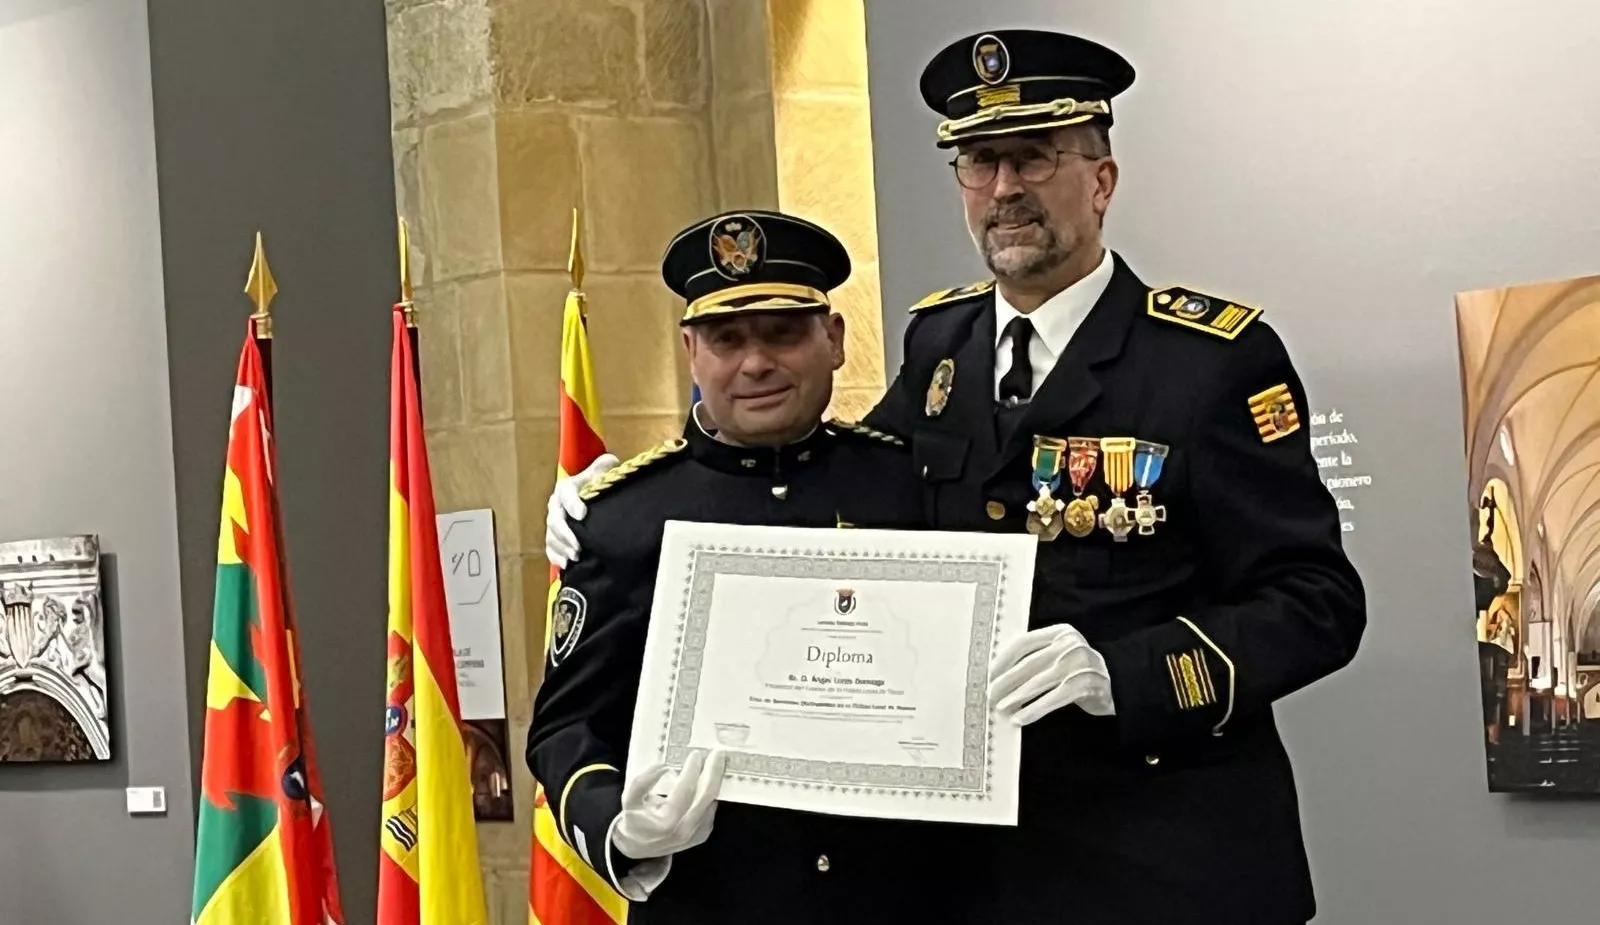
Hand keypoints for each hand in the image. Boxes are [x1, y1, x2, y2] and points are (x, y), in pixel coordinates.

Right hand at [545, 453, 618, 567]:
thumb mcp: (605, 471)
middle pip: (555, 519)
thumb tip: (610, 462)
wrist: (593, 498)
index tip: (582, 514)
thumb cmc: (600, 484)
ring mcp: (554, 522)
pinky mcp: (555, 537)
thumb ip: (605, 466)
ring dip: (561, 547)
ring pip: (551, 536)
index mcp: (567, 487)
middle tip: (578, 546)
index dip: (572, 503)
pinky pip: (550, 548)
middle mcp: (556, 505)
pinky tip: (565, 565)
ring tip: (575, 557)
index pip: (566, 492)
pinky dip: (556, 556)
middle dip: (565, 533)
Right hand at [611, 749, 725, 861]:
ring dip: (716, 781)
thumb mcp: (629, 799)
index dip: (692, 771)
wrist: (637, 846)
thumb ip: (642, 781)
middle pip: (707, 796)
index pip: (685, 791)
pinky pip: (711, 810)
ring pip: (712, 802)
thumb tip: (664, 766)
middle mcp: (684, 831)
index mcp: (666, 822)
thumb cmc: (634, 819)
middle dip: (714, 772)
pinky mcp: (701, 835)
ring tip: (716, 763)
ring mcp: (695, 835)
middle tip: (717, 753)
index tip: (695, 754)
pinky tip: (709, 779)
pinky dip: (711, 793)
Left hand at [988, 624, 1114, 725]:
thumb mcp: (1062, 655)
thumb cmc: (1080, 671)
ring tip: (1002, 708)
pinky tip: (1021, 718)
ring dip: (1017, 697)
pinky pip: (1055, 698)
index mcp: (1060, 632)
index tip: (988, 674)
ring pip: (1040, 681)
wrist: (1119, 684)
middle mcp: (1070, 644)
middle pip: (1029, 663)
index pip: (1024, 642)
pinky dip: (1035, 709)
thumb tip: (999, 673)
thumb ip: (1038, 656)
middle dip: (1006, 681)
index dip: (1003, 659)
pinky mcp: (1088, 684)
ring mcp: (1080, 663)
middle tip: (990, 695)